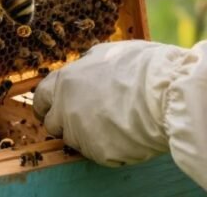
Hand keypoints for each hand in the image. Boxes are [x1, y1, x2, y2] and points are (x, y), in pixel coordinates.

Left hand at [32, 40, 185, 165]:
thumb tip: (84, 67)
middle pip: (53, 123)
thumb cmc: (143, 67)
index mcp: (66, 80)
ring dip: (90, 136)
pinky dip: (111, 148)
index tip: (55, 108)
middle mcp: (66, 107)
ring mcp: (80, 131)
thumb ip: (88, 65)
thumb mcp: (109, 53)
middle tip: (88, 120)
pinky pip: (100, 154)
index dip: (48, 104)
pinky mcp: (97, 151)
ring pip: (76, 141)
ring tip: (118, 122)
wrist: (165, 91)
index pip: (41, 97)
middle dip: (65, 123)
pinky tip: (129, 133)